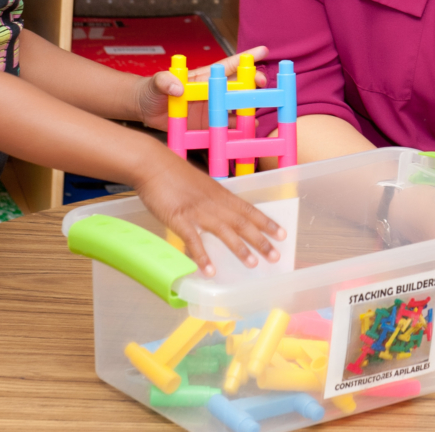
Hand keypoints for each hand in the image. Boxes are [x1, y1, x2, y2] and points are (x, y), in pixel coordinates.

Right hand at [133, 154, 283, 275]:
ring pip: (224, 231)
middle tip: (275, 256)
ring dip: (239, 249)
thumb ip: (212, 200)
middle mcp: (214, 202)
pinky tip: (209, 271)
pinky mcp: (179, 218)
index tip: (282, 234)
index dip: (266, 222)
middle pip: (242, 222)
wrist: (153, 164)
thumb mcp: (200, 185)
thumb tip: (221, 214)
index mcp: (220, 193)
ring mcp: (197, 211)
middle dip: (260, 240)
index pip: (249, 209)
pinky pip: (193, 240)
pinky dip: (202, 256)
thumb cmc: (174, 174)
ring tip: (252, 265)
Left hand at [134, 46, 268, 129]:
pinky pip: (225, 127)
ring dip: (248, 106)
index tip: (263, 51)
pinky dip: (236, 128)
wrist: (144, 110)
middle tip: (263, 83)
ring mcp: (211, 109)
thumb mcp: (156, 82)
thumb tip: (178, 86)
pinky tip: (246, 130)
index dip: (245, 58)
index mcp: (203, 78)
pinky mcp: (207, 125)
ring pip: (235, 106)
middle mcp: (211, 92)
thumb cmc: (151, 89)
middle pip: (237, 85)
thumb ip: (165, 80)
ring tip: (259, 108)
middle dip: (253, 82)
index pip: (227, 65)